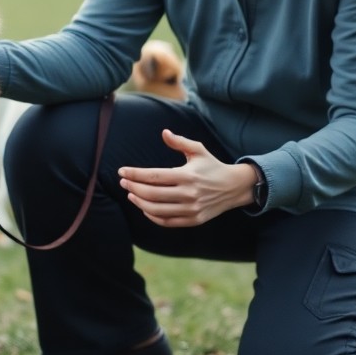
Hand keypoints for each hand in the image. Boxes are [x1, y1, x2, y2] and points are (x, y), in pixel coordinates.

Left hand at [118, 129, 259, 226]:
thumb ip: (179, 142)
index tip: (122, 171)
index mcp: (187, 175)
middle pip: (151, 194)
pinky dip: (152, 216)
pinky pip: (167, 222)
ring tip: (131, 194)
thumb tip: (163, 132)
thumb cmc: (212, 166)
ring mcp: (191, 209)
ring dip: (139, 203)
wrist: (234, 187)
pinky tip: (145, 208)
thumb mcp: (198, 150)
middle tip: (123, 182)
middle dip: (133, 187)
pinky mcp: (193, 220)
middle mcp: (188, 194)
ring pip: (156, 210)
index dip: (134, 174)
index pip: (153, 176)